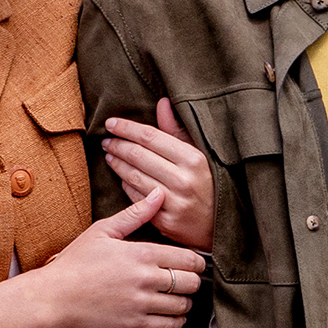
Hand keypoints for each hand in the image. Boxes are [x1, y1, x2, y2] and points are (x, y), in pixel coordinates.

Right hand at [39, 194, 209, 327]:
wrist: (53, 297)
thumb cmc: (76, 262)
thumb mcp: (103, 230)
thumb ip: (135, 213)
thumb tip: (159, 193)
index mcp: (142, 253)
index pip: (189, 258)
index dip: (197, 261)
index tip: (193, 263)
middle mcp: (145, 279)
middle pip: (192, 282)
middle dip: (193, 280)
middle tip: (186, 280)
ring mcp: (140, 303)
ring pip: (184, 305)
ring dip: (185, 301)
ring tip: (177, 297)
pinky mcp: (134, 325)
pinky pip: (170, 325)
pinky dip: (176, 320)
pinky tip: (170, 314)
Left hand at [105, 101, 214, 252]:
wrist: (220, 225)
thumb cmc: (209, 183)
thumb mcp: (199, 154)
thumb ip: (177, 129)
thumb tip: (162, 102)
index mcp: (193, 159)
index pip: (151, 137)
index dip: (127, 128)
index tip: (111, 123)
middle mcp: (183, 180)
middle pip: (138, 156)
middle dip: (118, 145)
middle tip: (107, 140)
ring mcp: (173, 202)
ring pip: (134, 177)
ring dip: (117, 164)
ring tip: (110, 154)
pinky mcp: (165, 221)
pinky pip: (136, 198)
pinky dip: (125, 185)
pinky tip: (122, 176)